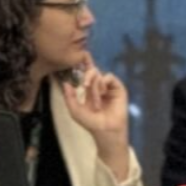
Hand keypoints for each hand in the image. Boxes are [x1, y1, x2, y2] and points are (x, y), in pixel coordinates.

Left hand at [59, 53, 130, 179]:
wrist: (106, 131)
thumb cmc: (91, 123)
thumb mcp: (75, 110)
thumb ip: (69, 97)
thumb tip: (66, 83)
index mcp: (90, 90)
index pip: (87, 73)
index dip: (85, 64)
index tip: (82, 54)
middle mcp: (100, 87)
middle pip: (93, 71)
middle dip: (87, 75)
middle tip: (85, 85)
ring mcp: (110, 87)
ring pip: (99, 75)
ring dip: (94, 86)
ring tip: (96, 100)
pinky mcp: (119, 88)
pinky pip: (109, 78)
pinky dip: (103, 84)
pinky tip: (102, 94)